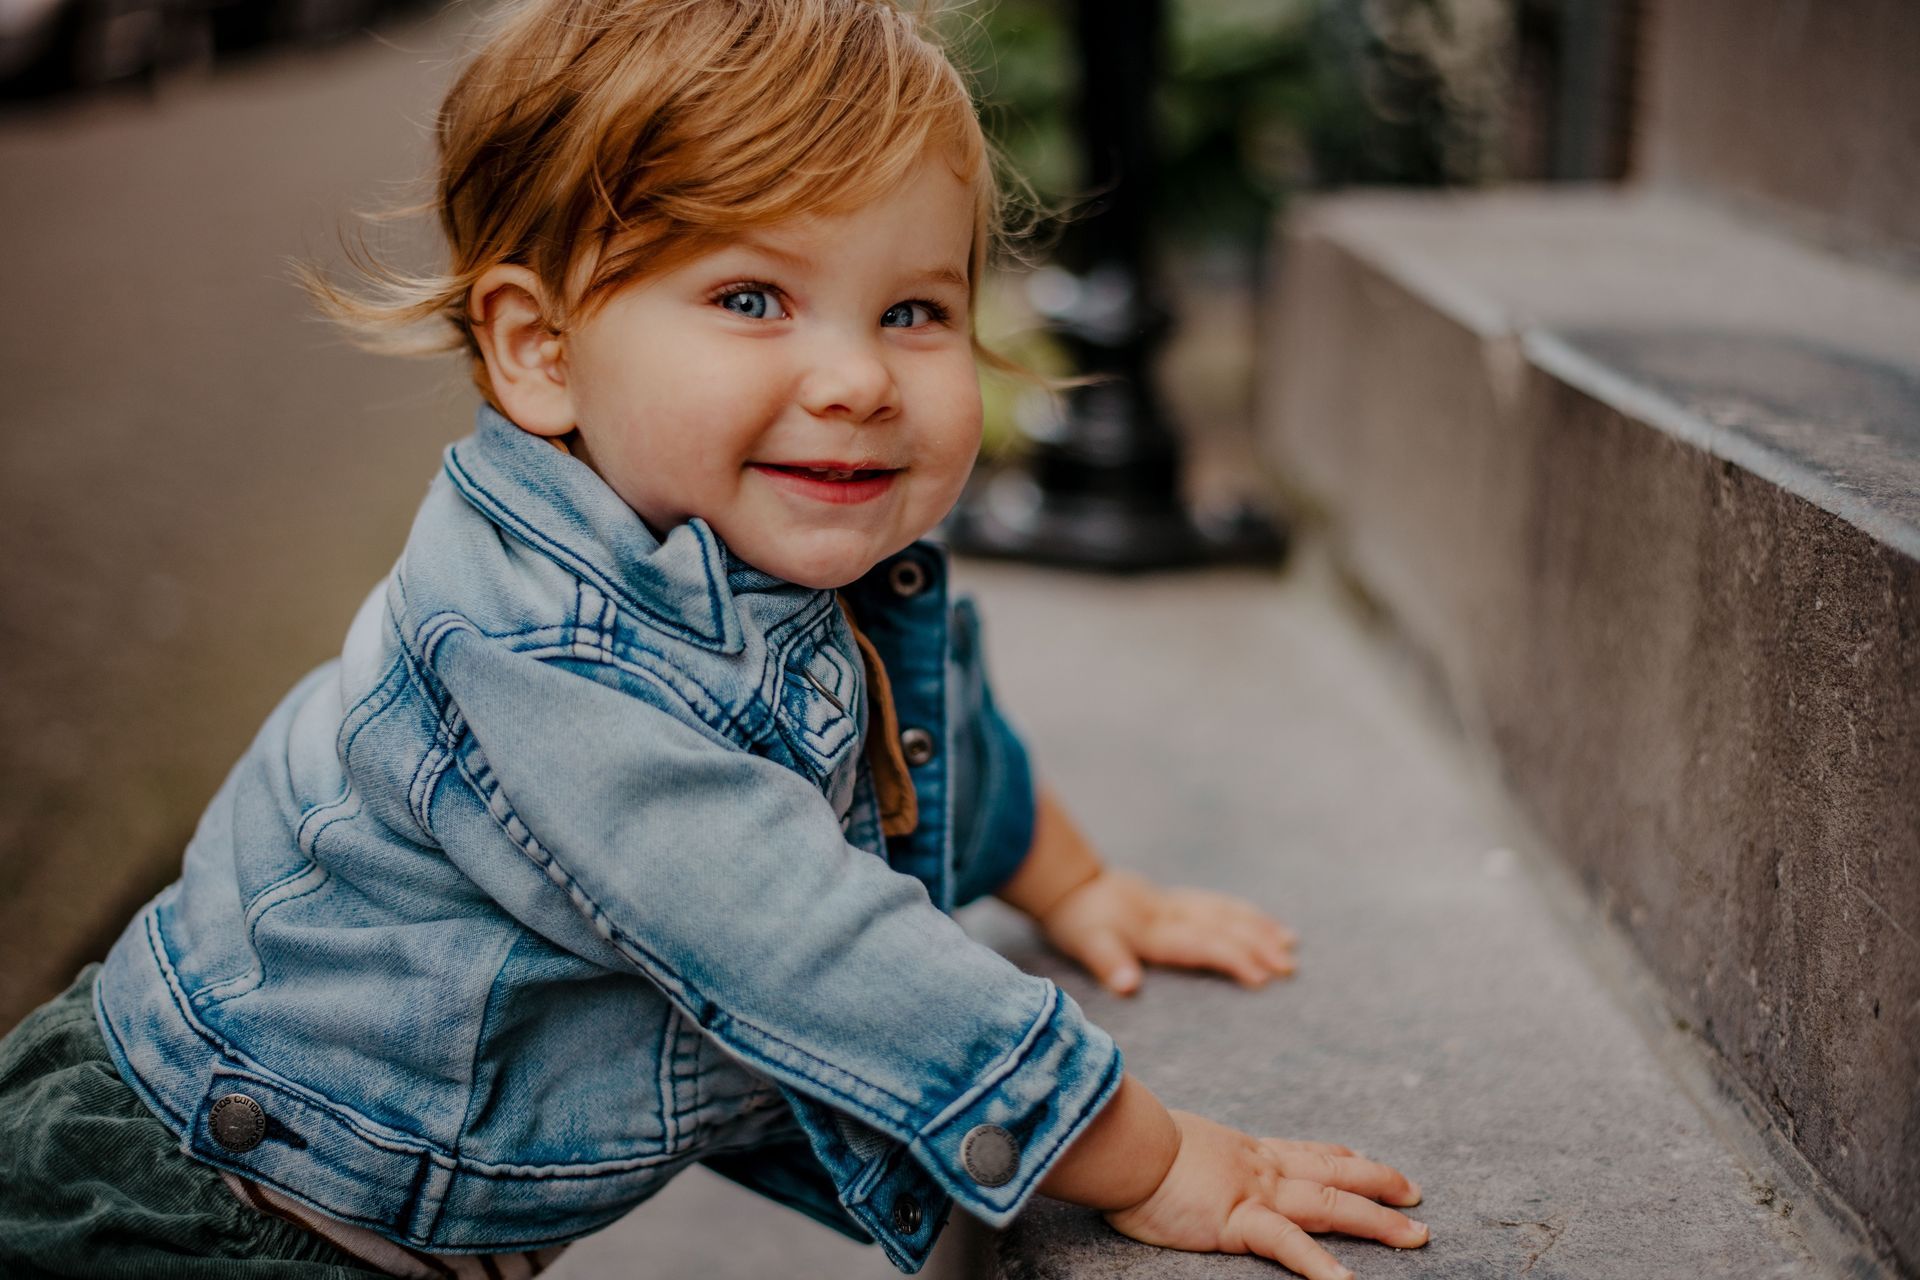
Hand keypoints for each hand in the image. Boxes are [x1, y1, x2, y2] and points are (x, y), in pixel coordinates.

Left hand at [1039, 869, 1296, 994]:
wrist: (1067, 883)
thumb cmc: (1077, 921)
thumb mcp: (1084, 943)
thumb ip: (1108, 962)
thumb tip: (1129, 985)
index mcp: (1155, 930)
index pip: (1204, 945)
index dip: (1234, 959)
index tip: (1263, 977)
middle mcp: (1172, 914)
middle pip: (1224, 927)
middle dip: (1260, 945)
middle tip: (1290, 967)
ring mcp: (1176, 904)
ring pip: (1226, 912)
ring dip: (1259, 927)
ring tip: (1290, 942)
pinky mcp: (1175, 901)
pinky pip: (1218, 905)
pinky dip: (1244, 914)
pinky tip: (1261, 922)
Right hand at [1106, 1111, 1427, 1279]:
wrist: (1121, 1143)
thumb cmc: (1134, 1143)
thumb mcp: (1175, 1144)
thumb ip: (1193, 1157)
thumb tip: (1181, 1161)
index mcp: (1246, 1151)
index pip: (1307, 1152)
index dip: (1343, 1157)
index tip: (1368, 1159)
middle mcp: (1261, 1168)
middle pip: (1335, 1173)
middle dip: (1381, 1183)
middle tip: (1417, 1196)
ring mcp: (1255, 1192)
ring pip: (1331, 1205)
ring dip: (1378, 1220)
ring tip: (1415, 1236)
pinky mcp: (1238, 1220)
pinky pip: (1288, 1245)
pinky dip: (1320, 1266)